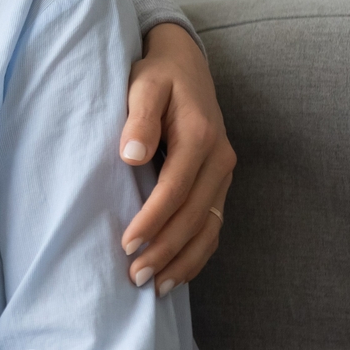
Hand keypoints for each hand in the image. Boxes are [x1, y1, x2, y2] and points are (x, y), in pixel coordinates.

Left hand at [119, 23, 235, 295]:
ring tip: (154, 286)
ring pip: (208, 227)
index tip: (127, 243)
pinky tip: (176, 272)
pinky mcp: (218, 181)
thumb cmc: (157, 75)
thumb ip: (139, 117)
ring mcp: (222, 173)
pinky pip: (213, 224)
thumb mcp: (144, 85)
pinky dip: (197, 252)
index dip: (152, 220)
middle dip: (165, 250)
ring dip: (183, 260)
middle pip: (194, 216)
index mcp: (200, 136)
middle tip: (135, 276)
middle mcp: (219, 159)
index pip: (175, 189)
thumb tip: (131, 155)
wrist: (184, 64)